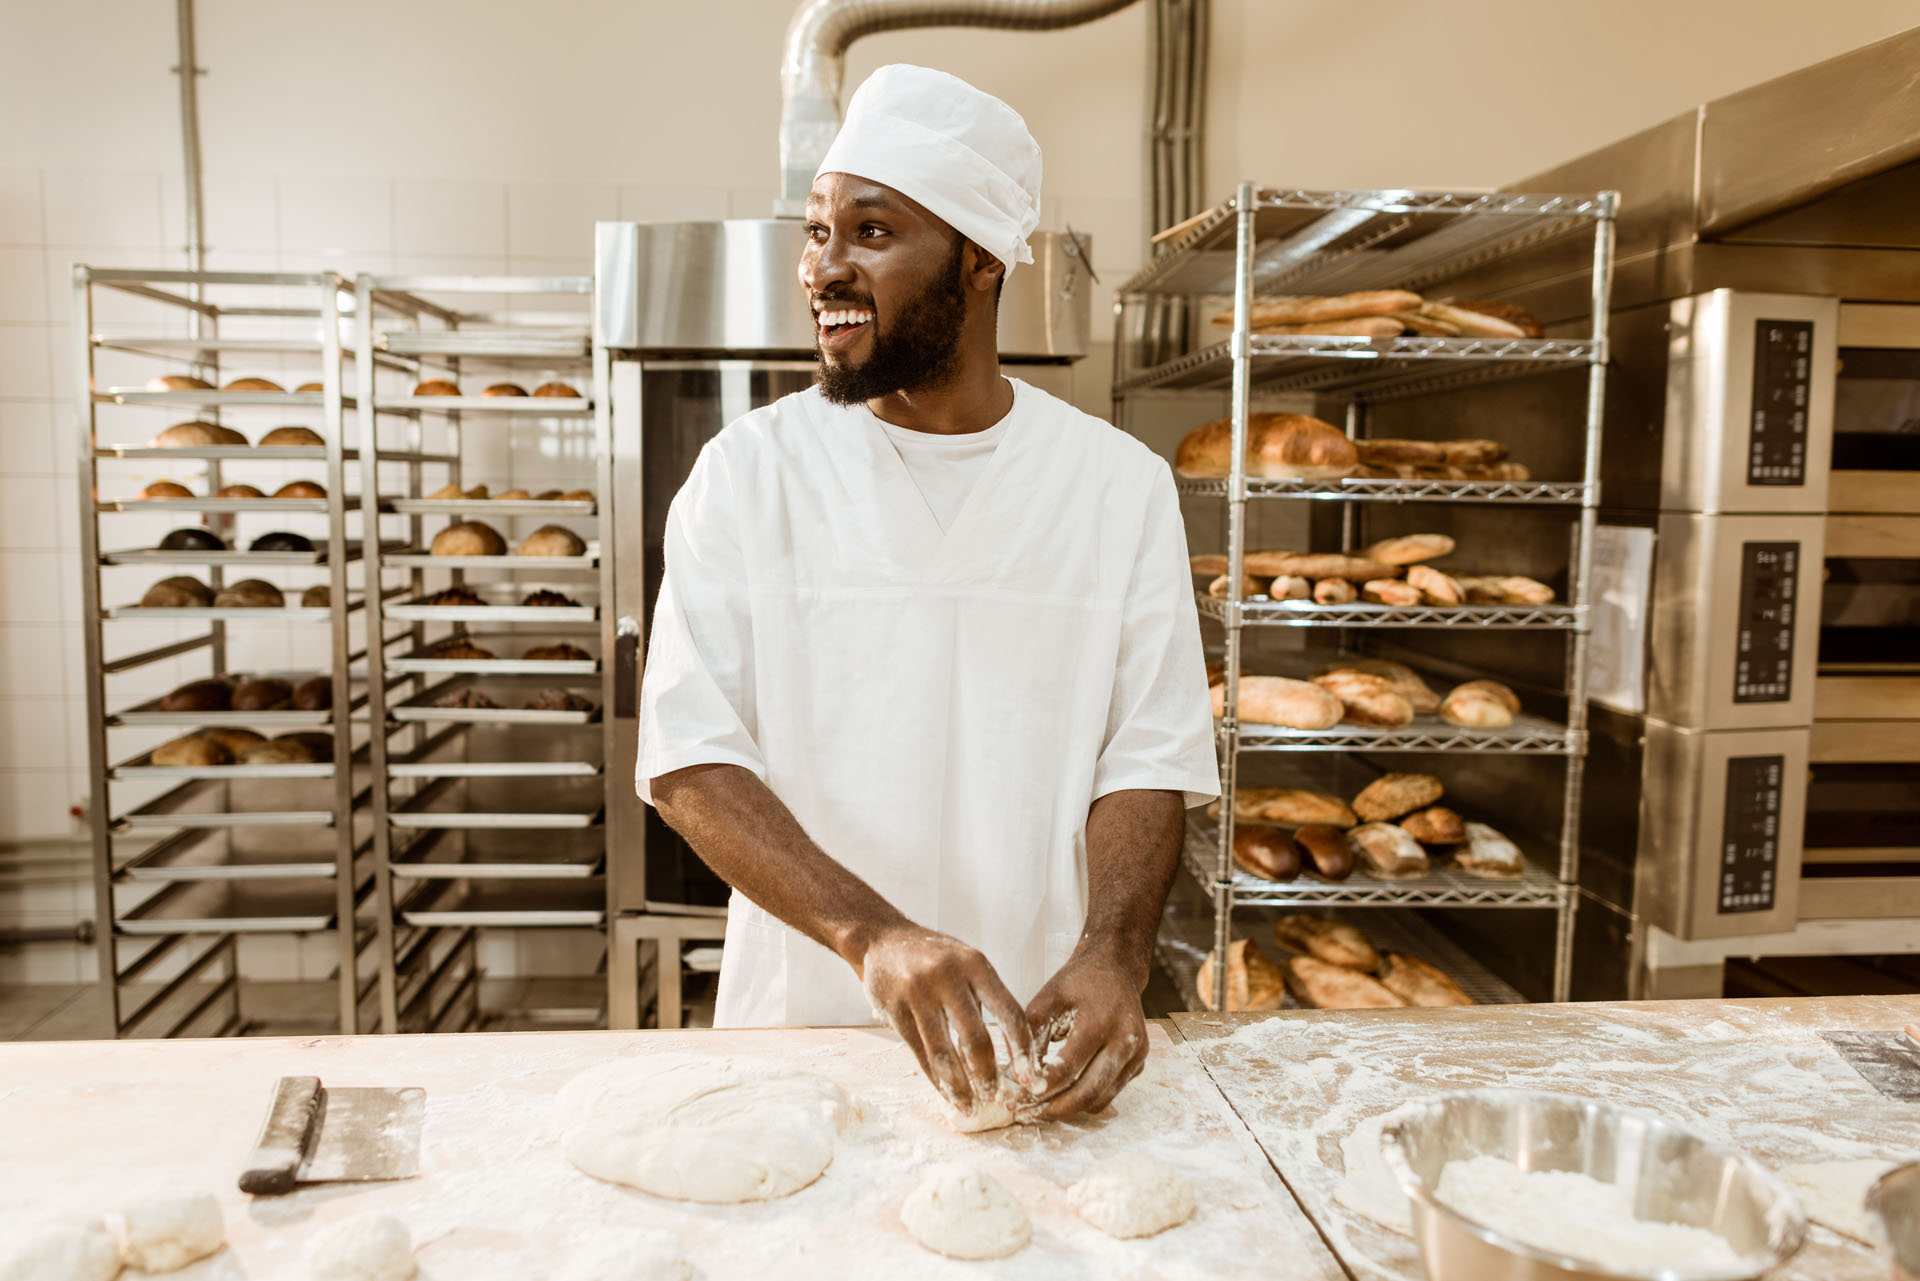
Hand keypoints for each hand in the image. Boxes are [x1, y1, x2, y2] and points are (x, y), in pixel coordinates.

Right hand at [859, 923, 1034, 1112]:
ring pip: (943, 1052)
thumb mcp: (966, 962)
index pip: (1008, 1012)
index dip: (1022, 1049)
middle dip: (987, 1075)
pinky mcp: (894, 1010)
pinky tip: (944, 1091)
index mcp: (975, 964)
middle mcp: (948, 977)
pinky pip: (919, 1052)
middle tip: (995, 1097)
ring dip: (958, 1085)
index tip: (1029, 1076)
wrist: (881, 938)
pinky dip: (934, 1077)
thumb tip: (1013, 1048)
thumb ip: (986, 997)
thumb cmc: (934, 955)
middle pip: (975, 1038)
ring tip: (969, 1106)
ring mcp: (918, 993)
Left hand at [1022, 949, 1148, 1120]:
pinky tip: (1059, 1097)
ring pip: (1100, 1099)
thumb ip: (1030, 1037)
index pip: (1069, 1066)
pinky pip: (1108, 1093)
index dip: (1040, 1088)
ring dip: (1067, 1110)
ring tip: (1036, 1109)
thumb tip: (1016, 1078)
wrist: (1115, 969)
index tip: (1015, 1099)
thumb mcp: (1046, 1000)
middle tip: (1023, 1115)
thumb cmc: (1076, 983)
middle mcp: (1125, 1040)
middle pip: (1088, 1092)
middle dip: (1052, 1109)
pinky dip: (1083, 1100)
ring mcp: (1136, 1055)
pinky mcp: (1139, 1064)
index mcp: (1102, 1021)